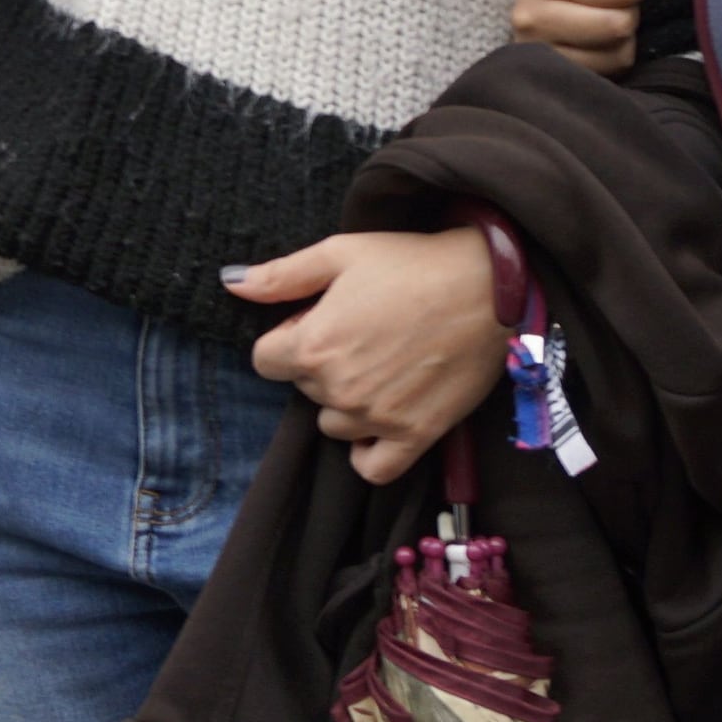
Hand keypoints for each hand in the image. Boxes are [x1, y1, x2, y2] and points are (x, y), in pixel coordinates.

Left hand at [236, 227, 503, 484]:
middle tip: (364, 332)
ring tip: (381, 365)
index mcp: (312, 346)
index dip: (291, 335)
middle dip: (321, 363)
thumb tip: (231, 285)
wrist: (489, 288)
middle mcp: (338, 390)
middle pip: (303, 389)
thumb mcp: (340, 253)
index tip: (322, 318)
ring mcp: (376, 419)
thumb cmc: (413, 263)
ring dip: (346, 401)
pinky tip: (380, 420)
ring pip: (334, 424)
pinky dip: (369, 450)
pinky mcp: (415, 437)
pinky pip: (372, 467)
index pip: (266, 360)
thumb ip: (281, 275)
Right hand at [510, 0, 654, 80]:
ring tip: (603, 16)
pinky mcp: (551, 79)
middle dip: (629, 8)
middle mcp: (532, 16)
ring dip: (623, 35)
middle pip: (620, 23)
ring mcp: (539, 53)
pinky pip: (610, 73)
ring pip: (617, 51)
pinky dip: (614, 58)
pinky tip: (598, 41)